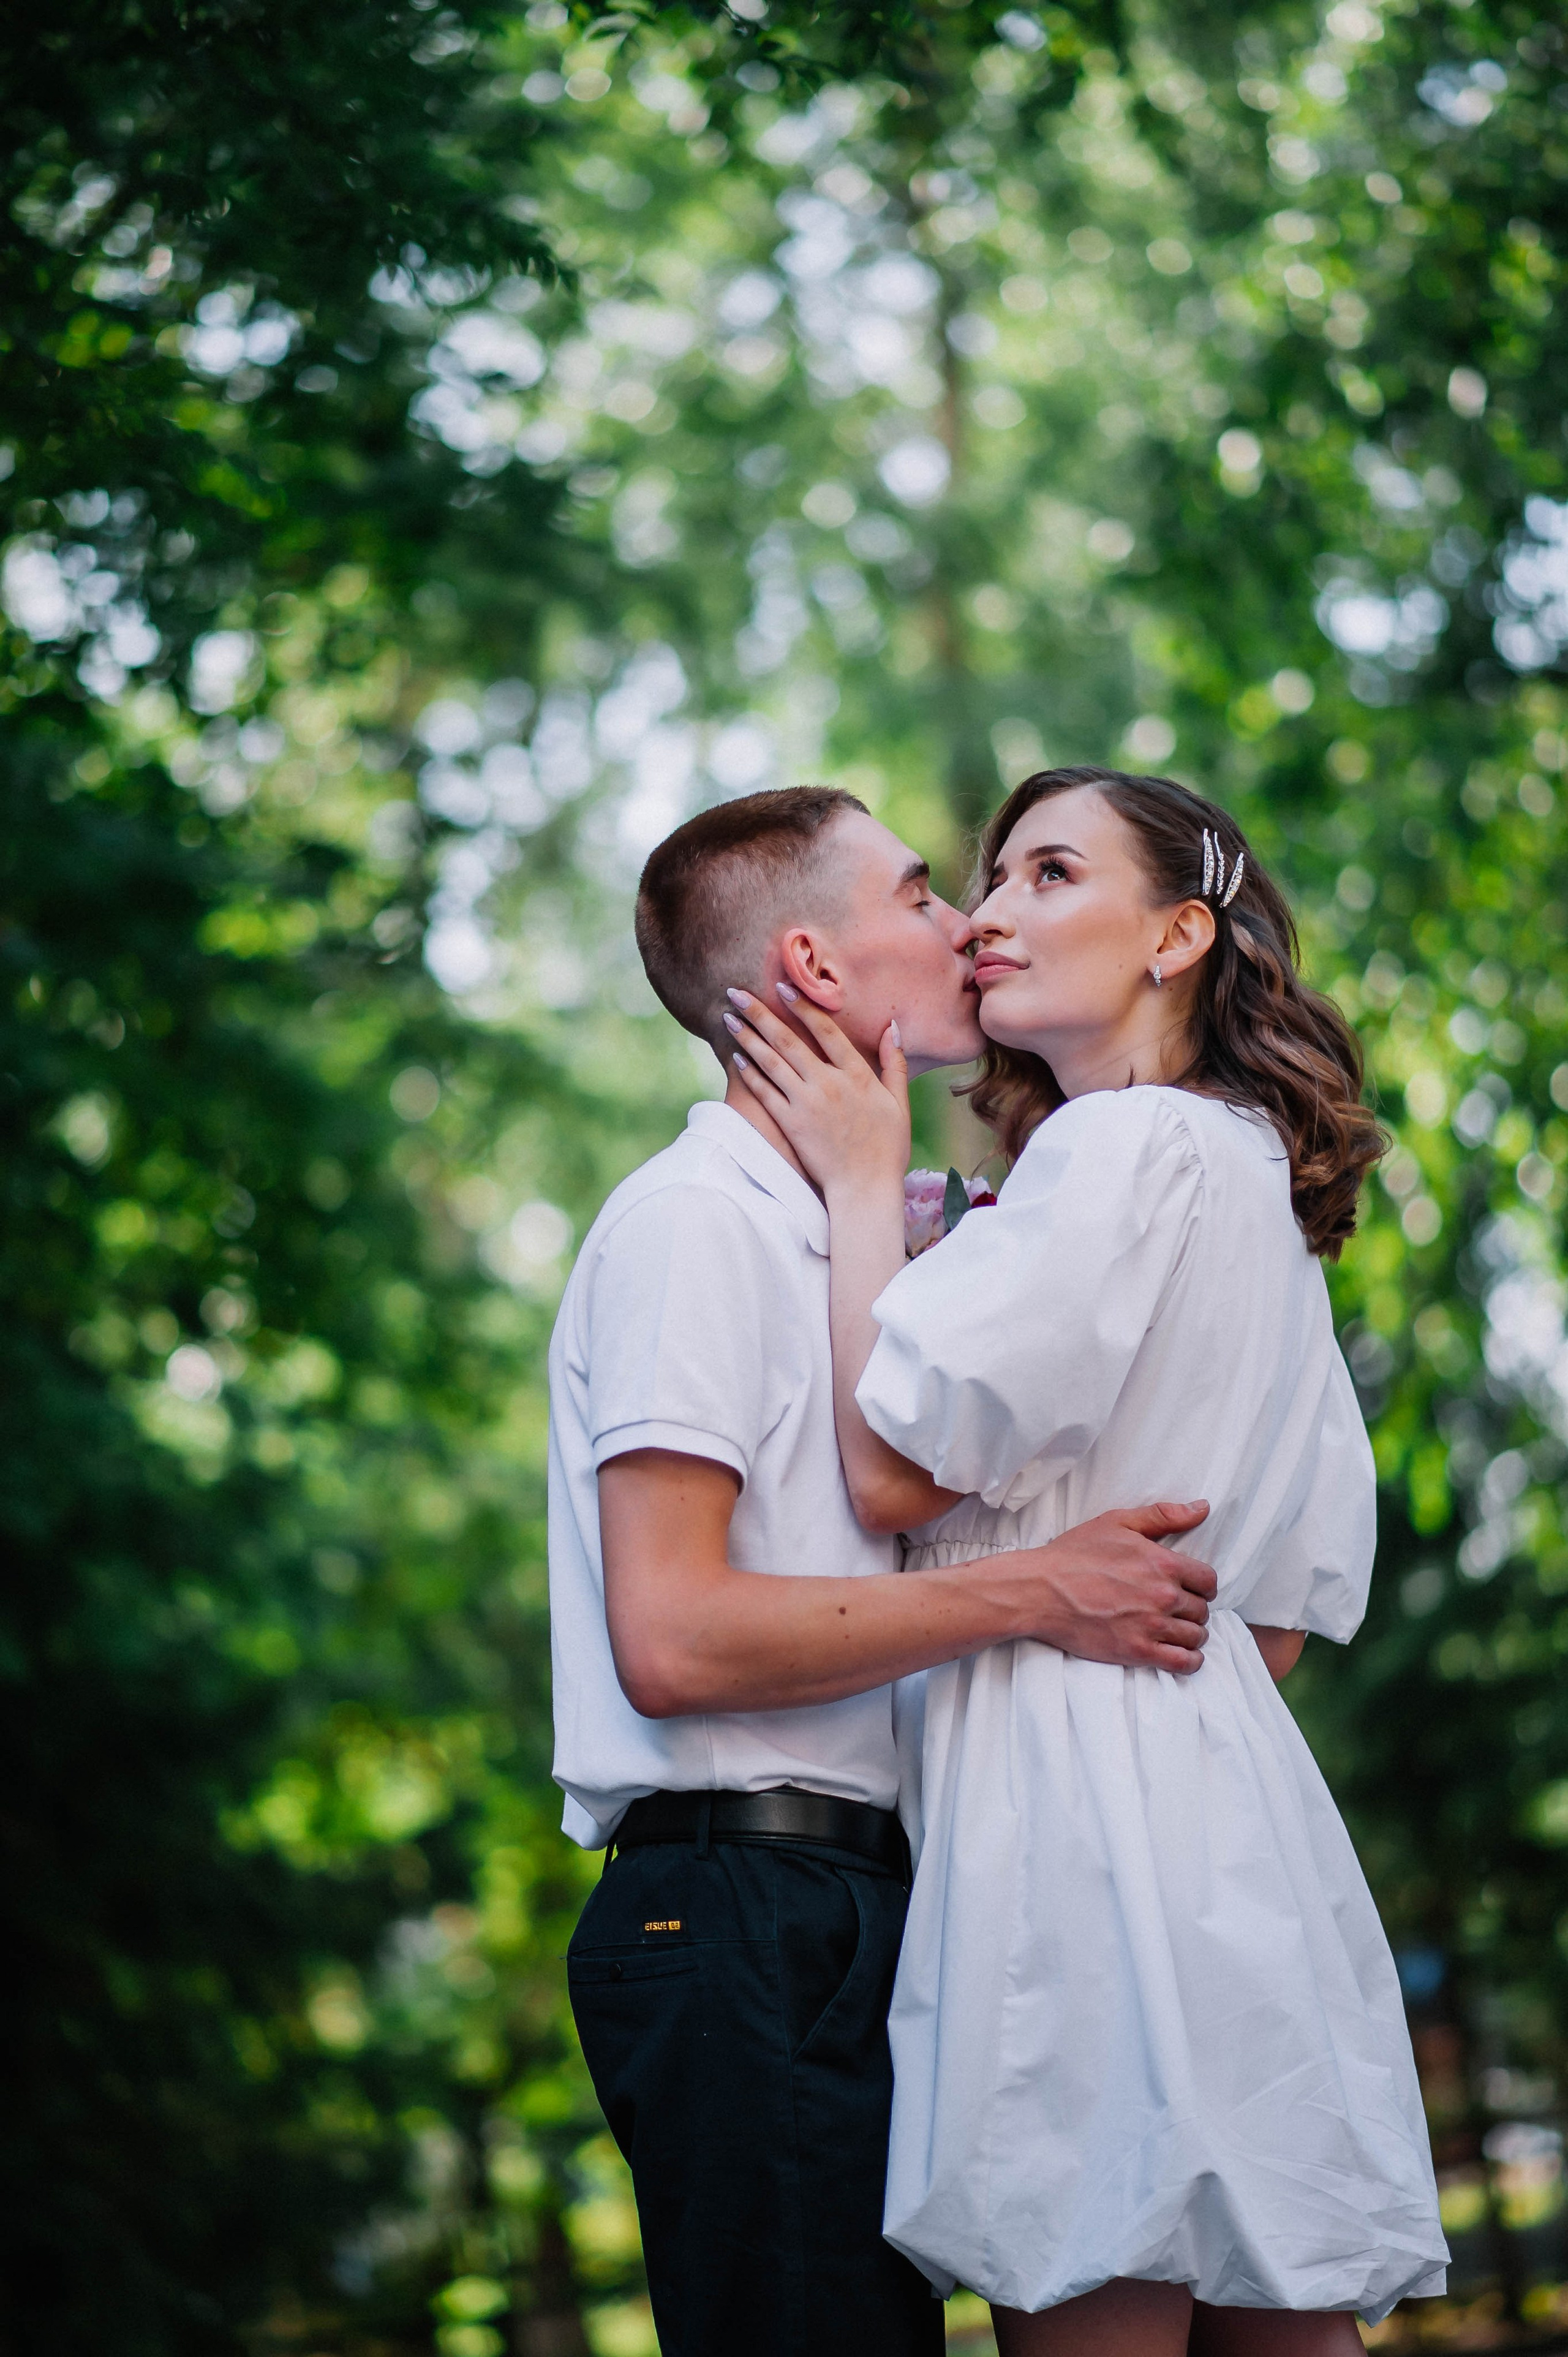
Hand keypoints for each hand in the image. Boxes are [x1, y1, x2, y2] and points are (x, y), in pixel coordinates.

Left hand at [725, 987, 910, 1199]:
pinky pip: (764, 1093)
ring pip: (771, 1062)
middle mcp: (829, 1083)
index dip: (802, 1006)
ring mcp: (806, 1103)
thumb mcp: (899, 1103)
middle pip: (788, 1040)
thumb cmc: (887, 1148)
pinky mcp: (790, 1124)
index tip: (783, 987)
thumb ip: (894, 1063)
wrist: (865, 1188)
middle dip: (760, 1014)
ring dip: (747, 1037)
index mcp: (857, 1075)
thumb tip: (892, 1027)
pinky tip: (736, 1056)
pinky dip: (749, 1073)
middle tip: (737, 993)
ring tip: (729, 1018)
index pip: (825, 1030)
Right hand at [1001, 1501, 1215, 1674]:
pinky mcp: (1137, 1651)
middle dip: (1194, 1609)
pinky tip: (1183, 1654)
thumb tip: (1202, 1508)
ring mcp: (1151, 1626)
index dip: (1203, 1585)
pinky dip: (1190, 1660)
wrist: (1040, 1590)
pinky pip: (1183, 1663)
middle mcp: (1163, 1595)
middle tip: (1178, 1609)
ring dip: (1192, 1634)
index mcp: (1162, 1563)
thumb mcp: (1117, 1522)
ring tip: (1177, 1630)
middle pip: (1202, 1610)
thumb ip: (1163, 1515)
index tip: (1193, 1588)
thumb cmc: (1074, 1554)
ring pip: (1196, 1636)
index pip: (1208, 1580)